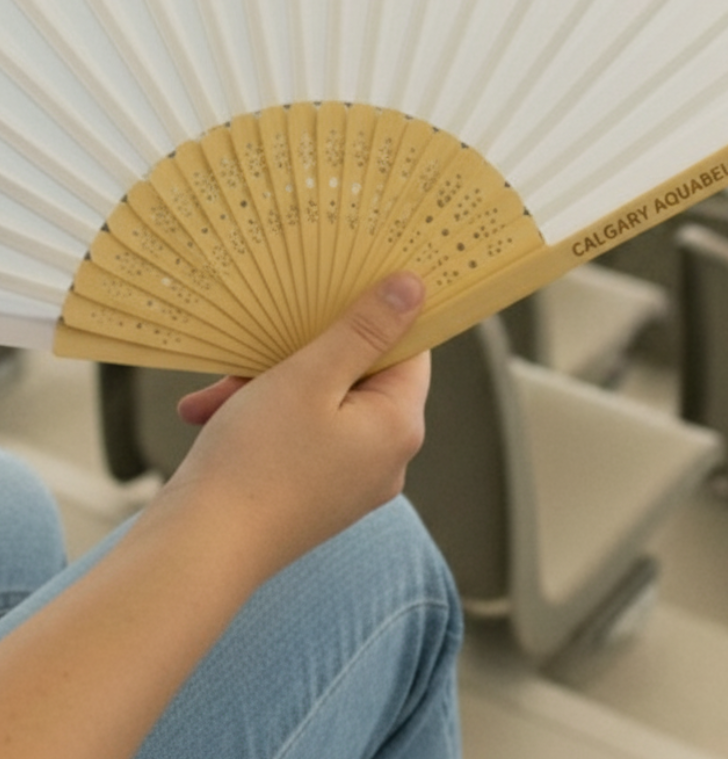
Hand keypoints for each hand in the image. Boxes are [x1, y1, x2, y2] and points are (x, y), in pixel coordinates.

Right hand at [153, 271, 430, 576]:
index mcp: (400, 427)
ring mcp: (350, 481)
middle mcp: (386, 458)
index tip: (338, 291)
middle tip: (255, 352)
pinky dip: (261, 419)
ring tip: (217, 394)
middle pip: (357, 376)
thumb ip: (364, 328)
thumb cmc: (257, 461)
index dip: (375, 316)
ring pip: (319, 404)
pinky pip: (299, 437)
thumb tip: (414, 288)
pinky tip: (208, 416)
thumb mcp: (310, 376)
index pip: (409, 350)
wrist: (196, 554)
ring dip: (269, 386)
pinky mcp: (314, 495)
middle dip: (301, 356)